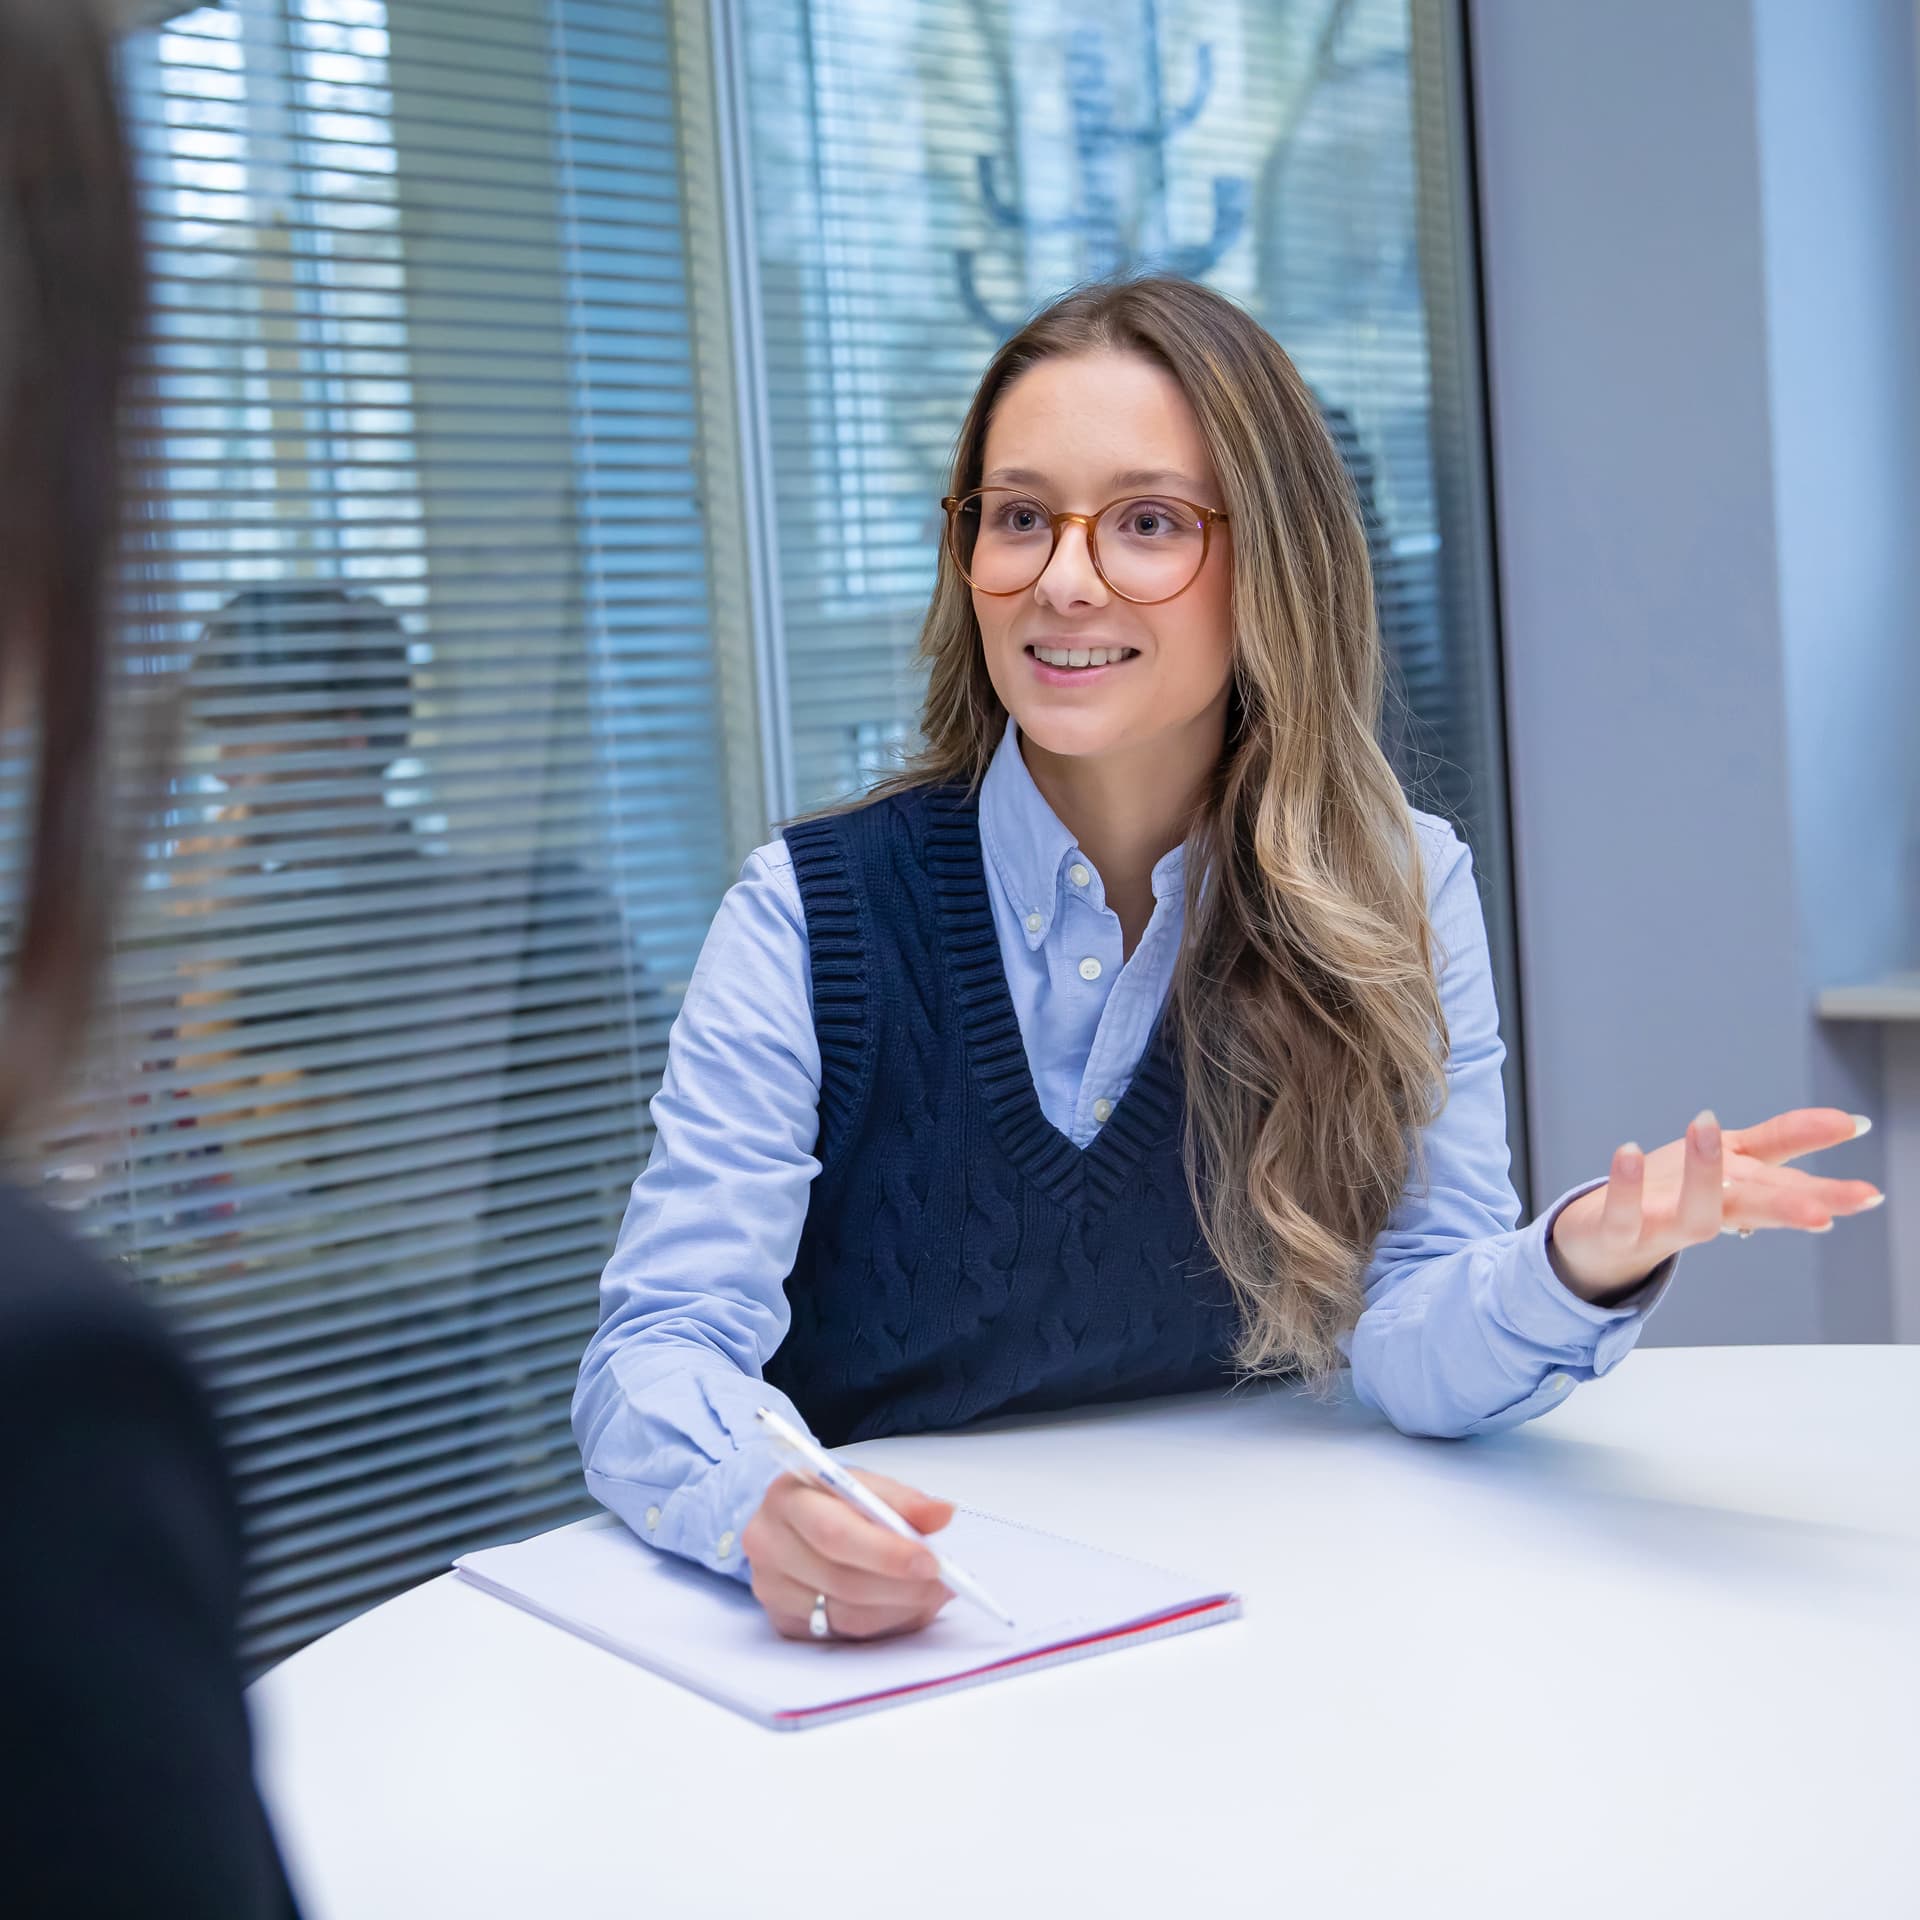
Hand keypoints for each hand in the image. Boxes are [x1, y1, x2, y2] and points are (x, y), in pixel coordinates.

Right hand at [742, 1468, 954, 1641]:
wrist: (794, 1523)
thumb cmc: (832, 1500)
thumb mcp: (864, 1486)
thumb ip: (904, 1501)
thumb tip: (942, 1513)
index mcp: (787, 1497)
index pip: (836, 1533)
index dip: (886, 1552)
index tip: (931, 1561)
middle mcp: (768, 1543)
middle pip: (841, 1580)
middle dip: (902, 1586)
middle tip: (943, 1582)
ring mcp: (771, 1588)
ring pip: (845, 1615)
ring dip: (899, 1608)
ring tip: (930, 1592)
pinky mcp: (783, 1621)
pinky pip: (842, 1635)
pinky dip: (884, 1623)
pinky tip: (902, 1605)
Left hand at [1549, 1107, 1883, 1303]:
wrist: (1595, 1244)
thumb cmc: (1669, 1197)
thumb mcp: (1731, 1163)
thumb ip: (1785, 1141)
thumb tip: (1850, 1122)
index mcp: (1736, 1196)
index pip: (1785, 1188)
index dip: (1826, 1191)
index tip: (1870, 1194)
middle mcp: (1705, 1215)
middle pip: (1753, 1210)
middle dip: (1790, 1207)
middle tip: (1828, 1209)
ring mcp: (1660, 1228)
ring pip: (1693, 1215)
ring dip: (1703, 1175)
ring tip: (1708, 1126)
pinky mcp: (1615, 1232)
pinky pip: (1621, 1213)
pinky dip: (1625, 1185)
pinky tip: (1628, 1150)